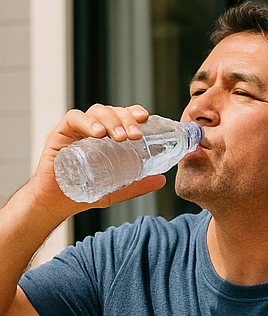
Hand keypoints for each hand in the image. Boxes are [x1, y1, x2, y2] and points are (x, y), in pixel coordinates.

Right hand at [32, 105, 165, 217]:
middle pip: (112, 112)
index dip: (134, 113)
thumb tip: (161, 180)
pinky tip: (97, 133)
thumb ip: (137, 185)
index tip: (145, 118)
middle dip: (126, 119)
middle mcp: (92, 129)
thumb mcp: (116, 189)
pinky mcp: (60, 133)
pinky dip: (87, 122)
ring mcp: (76, 130)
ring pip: (96, 112)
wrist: (57, 203)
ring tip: (120, 137)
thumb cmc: (84, 192)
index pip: (123, 117)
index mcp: (107, 138)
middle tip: (135, 135)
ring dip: (111, 120)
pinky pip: (73, 119)